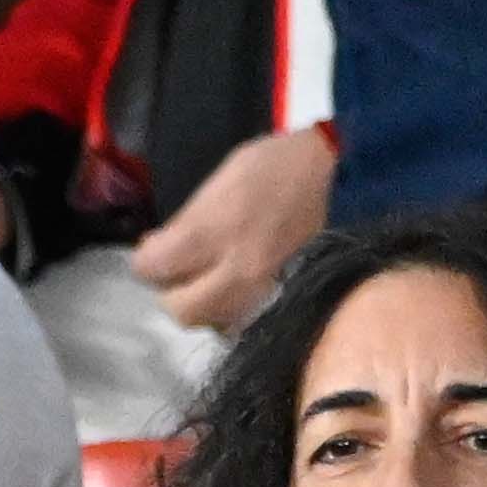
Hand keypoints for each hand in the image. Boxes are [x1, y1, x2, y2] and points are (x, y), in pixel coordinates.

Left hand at [137, 117, 337, 336]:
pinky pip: (243, 322)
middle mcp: (235, 269)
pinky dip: (233, 312)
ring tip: (209, 281)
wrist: (340, 174)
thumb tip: (165, 246)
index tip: (155, 247)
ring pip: (212, 323)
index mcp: (213, 230)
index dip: (147, 258)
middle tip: (180, 270)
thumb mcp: (221, 178)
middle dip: (172, 290)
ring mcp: (263, 289)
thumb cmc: (276, 164)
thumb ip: (190, 219)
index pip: (153, 268)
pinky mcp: (285, 297)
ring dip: (203, 305)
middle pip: (180, 309)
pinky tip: (235, 290)